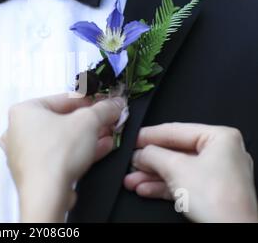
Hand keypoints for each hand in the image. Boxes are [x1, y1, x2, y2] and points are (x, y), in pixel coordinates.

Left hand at [1, 94, 125, 221]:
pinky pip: (58, 157)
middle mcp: (18, 131)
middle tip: (105, 121)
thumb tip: (112, 105)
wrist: (47, 193)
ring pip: (61, 140)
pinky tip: (97, 151)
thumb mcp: (88, 122)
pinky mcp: (34, 172)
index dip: (87, 101)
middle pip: (61, 121)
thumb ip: (103, 110)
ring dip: (86, 138)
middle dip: (88, 123)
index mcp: (23, 111)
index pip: (62, 99)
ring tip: (105, 135)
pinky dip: (77, 153)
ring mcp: (24, 154)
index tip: (102, 104)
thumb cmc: (54, 155)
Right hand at [124, 123, 257, 222]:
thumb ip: (152, 155)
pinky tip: (144, 189)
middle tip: (131, 162)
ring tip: (131, 180)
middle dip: (149, 161)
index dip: (149, 136)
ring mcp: (217, 174)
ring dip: (151, 176)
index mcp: (220, 138)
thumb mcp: (175, 168)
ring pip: (176, 170)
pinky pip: (182, 183)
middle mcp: (221, 153)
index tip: (132, 139)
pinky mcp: (212, 193)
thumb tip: (139, 153)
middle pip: (175, 152)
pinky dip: (163, 186)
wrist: (232, 232)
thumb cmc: (216, 198)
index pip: (176, 131)